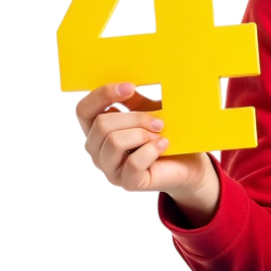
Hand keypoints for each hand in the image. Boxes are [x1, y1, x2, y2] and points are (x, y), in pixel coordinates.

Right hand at [76, 82, 211, 195]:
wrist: (187, 165)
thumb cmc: (165, 136)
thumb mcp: (149, 114)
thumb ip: (135, 103)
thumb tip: (132, 87)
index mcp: (97, 131)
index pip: (83, 110)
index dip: (102, 95)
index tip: (130, 87)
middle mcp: (97, 150)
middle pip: (102, 124)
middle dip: (134, 117)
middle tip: (158, 121)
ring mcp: (110, 169)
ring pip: (114, 142)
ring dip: (143, 134)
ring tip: (159, 135)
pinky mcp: (128, 182)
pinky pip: (134, 162)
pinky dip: (152, 149)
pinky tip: (164, 145)